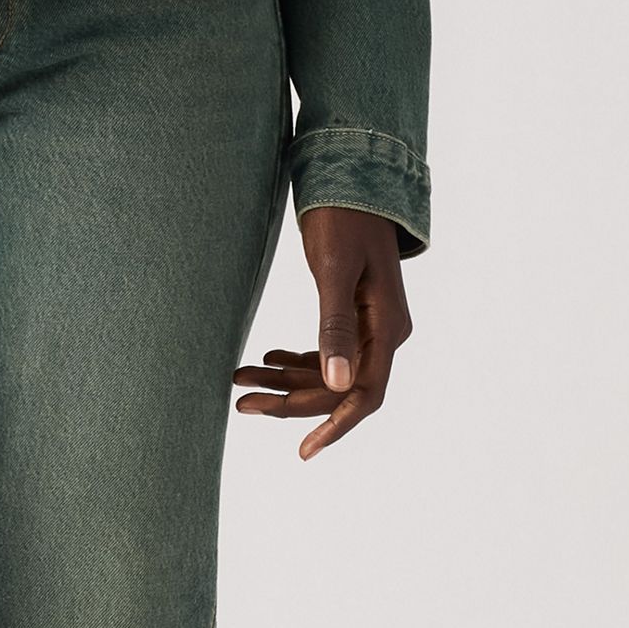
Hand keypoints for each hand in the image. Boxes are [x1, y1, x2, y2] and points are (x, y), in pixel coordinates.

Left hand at [230, 204, 412, 458]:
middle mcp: (385, 332)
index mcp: (387, 327)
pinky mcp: (354, 312)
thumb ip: (336, 325)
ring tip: (240, 378)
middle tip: (241, 402)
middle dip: (292, 400)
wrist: (352, 176)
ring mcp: (371, 324)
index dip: (334, 426)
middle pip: (340, 387)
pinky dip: (297, 360)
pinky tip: (268, 358)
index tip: (303, 451)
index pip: (365, 394)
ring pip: (329, 371)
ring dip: (287, 380)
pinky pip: (328, 351)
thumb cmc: (343, 217)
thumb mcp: (333, 270)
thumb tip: (337, 385)